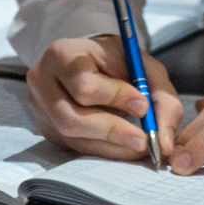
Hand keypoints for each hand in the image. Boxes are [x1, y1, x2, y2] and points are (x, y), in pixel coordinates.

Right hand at [25, 34, 183, 159]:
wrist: (89, 62)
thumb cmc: (116, 61)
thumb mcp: (142, 65)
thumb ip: (161, 97)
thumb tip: (163, 143)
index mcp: (62, 54)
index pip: (84, 85)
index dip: (115, 98)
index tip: (143, 106)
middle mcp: (42, 81)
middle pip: (71, 119)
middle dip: (112, 131)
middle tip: (144, 139)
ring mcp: (40, 109)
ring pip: (73, 139)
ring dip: (111, 146)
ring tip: (139, 144)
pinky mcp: (46, 130)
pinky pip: (74, 148)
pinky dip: (104, 151)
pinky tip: (123, 146)